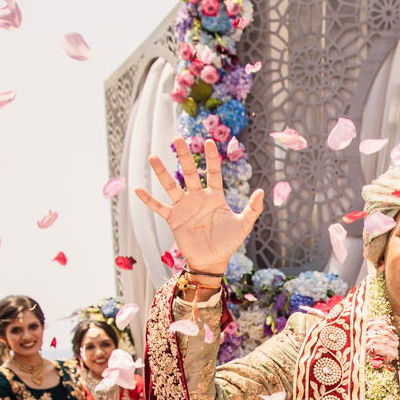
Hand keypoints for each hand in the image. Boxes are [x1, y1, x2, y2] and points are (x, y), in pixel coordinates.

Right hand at [134, 136, 264, 276]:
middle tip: (178, 138)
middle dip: (184, 156)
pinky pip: (159, 207)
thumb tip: (261, 190)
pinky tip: (137, 189)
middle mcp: (198, 198)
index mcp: (215, 196)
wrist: (213, 261)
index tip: (209, 141)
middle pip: (189, 173)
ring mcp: (184, 207)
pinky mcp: (174, 219)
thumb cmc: (228, 242)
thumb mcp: (244, 225)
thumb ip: (253, 208)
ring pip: (171, 186)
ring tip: (153, 157)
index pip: (213, 172)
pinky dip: (148, 200)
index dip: (212, 158)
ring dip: (162, 172)